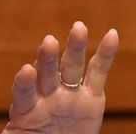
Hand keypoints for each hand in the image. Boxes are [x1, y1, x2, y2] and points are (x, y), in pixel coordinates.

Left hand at [0, 22, 119, 133]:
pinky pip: (99, 72)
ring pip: (71, 67)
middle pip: (46, 73)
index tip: (26, 70)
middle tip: (48, 41)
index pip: (23, 93)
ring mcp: (69, 93)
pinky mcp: (91, 96)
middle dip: (47, 59)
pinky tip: (112, 34)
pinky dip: (106, 54)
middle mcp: (47, 95)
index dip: (24, 82)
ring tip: (78, 27)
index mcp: (26, 108)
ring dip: (74, 47)